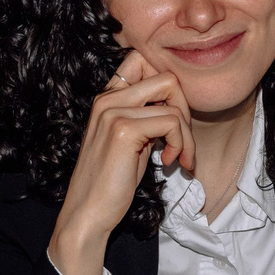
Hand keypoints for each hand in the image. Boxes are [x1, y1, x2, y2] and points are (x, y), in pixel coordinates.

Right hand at [48, 51, 191, 274]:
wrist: (87, 213)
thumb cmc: (112, 183)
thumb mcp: (132, 141)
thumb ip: (148, 118)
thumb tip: (180, 106)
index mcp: (108, 97)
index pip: (145, 61)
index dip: (171, 89)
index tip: (174, 122)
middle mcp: (108, 98)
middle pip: (168, 77)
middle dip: (186, 111)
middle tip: (182, 143)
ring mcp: (113, 111)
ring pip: (175, 103)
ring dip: (186, 135)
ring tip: (179, 158)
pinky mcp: (123, 130)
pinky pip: (172, 122)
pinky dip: (179, 143)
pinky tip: (168, 162)